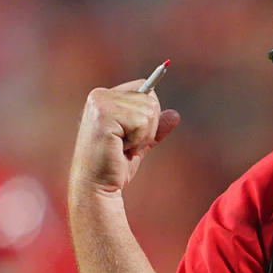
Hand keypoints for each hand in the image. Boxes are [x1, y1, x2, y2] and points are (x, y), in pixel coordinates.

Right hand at [69, 80, 180, 195]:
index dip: (149, 112)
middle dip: (148, 127)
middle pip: (151, 100)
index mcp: (104, 97)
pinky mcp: (104, 116)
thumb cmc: (114, 165)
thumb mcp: (139, 143)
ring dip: (142, 136)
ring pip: (149, 112)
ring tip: (122, 147)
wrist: (96, 186)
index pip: (144, 86)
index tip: (133, 132)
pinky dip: (137, 140)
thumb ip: (155, 127)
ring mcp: (101, 104)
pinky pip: (141, 122)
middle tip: (126, 144)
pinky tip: (120, 148)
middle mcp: (100, 95)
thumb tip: (175, 115)